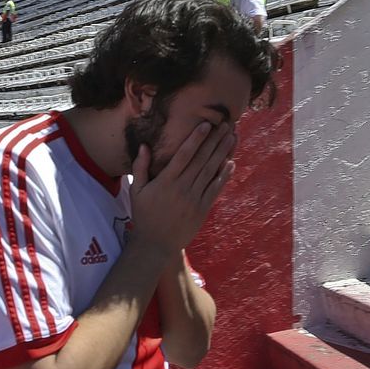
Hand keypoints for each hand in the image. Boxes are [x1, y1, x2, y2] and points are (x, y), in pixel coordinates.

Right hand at [129, 122, 235, 254]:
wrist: (156, 244)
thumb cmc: (143, 215)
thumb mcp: (136, 191)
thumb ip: (140, 167)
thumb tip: (144, 146)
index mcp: (166, 181)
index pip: (183, 155)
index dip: (196, 139)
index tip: (206, 124)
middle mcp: (182, 188)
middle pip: (202, 159)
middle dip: (215, 140)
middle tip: (226, 124)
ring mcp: (194, 199)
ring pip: (211, 171)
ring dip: (223, 153)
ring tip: (232, 137)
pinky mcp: (202, 208)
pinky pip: (215, 188)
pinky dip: (223, 175)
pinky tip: (230, 162)